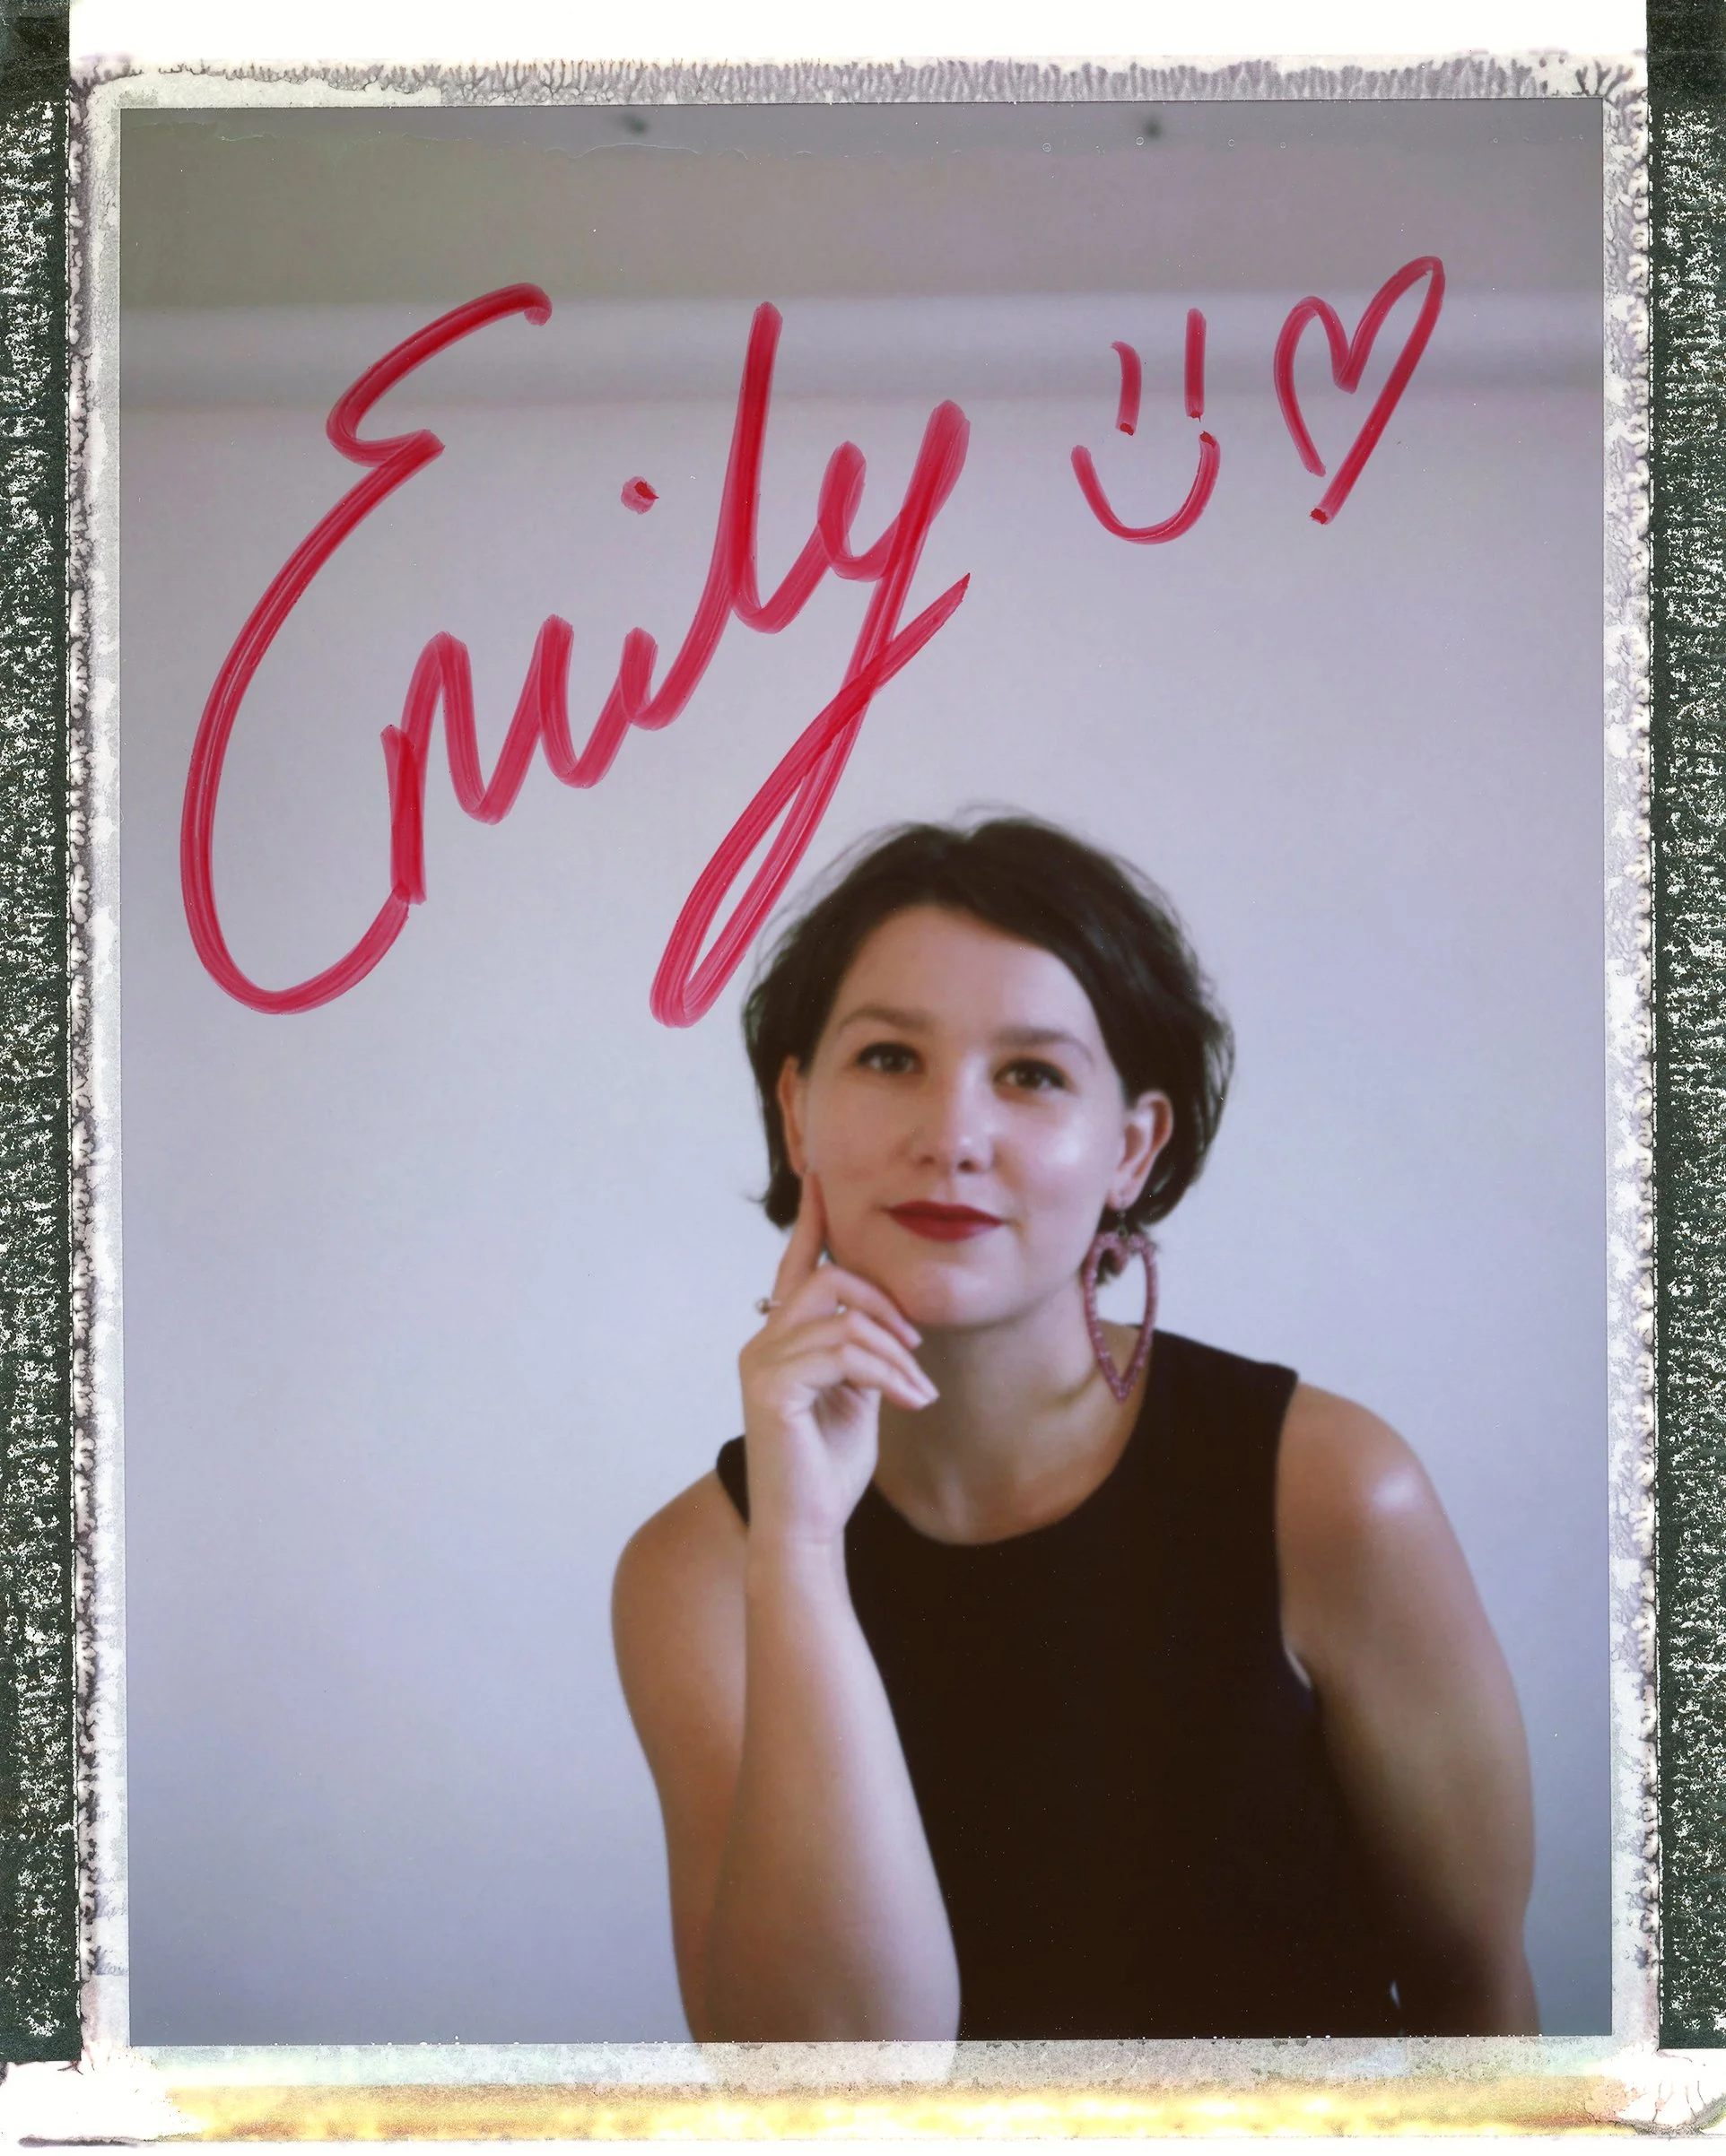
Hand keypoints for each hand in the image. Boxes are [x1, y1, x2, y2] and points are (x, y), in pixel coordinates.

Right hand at [738, 1173, 936, 1551]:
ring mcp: (760, 1362)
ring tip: (919, 1390)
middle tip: (918, 1348)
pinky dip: (888, 1373)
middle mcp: (762, 1342)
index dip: (811, 1220)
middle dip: (884, 1304)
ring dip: (895, 1351)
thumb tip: (887, 1323)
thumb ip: (861, 1352)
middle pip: (829, 1279)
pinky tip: (911, 1401)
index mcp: (781, 1340)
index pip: (797, 1268)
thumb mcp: (857, 1397)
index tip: (822, 1177)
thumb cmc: (830, 1469)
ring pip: (843, 1318)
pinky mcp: (769, 1386)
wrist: (808, 1528)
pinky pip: (843, 1352)